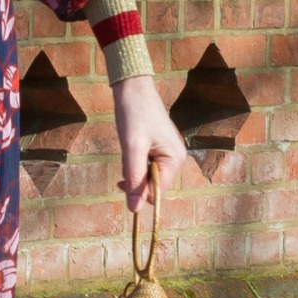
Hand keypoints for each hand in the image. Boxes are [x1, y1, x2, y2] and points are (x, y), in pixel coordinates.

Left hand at [110, 74, 186, 212]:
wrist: (132, 87)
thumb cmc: (134, 114)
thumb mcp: (132, 148)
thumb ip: (134, 179)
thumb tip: (134, 210)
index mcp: (175, 159)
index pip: (157, 192)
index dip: (138, 191)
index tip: (121, 179)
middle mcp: (175, 158)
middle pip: (152, 185)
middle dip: (135, 177)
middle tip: (126, 157)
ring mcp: (167, 152)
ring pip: (146, 175)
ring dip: (132, 167)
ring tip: (129, 146)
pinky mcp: (158, 147)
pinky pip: (144, 164)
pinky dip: (133, 160)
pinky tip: (131, 144)